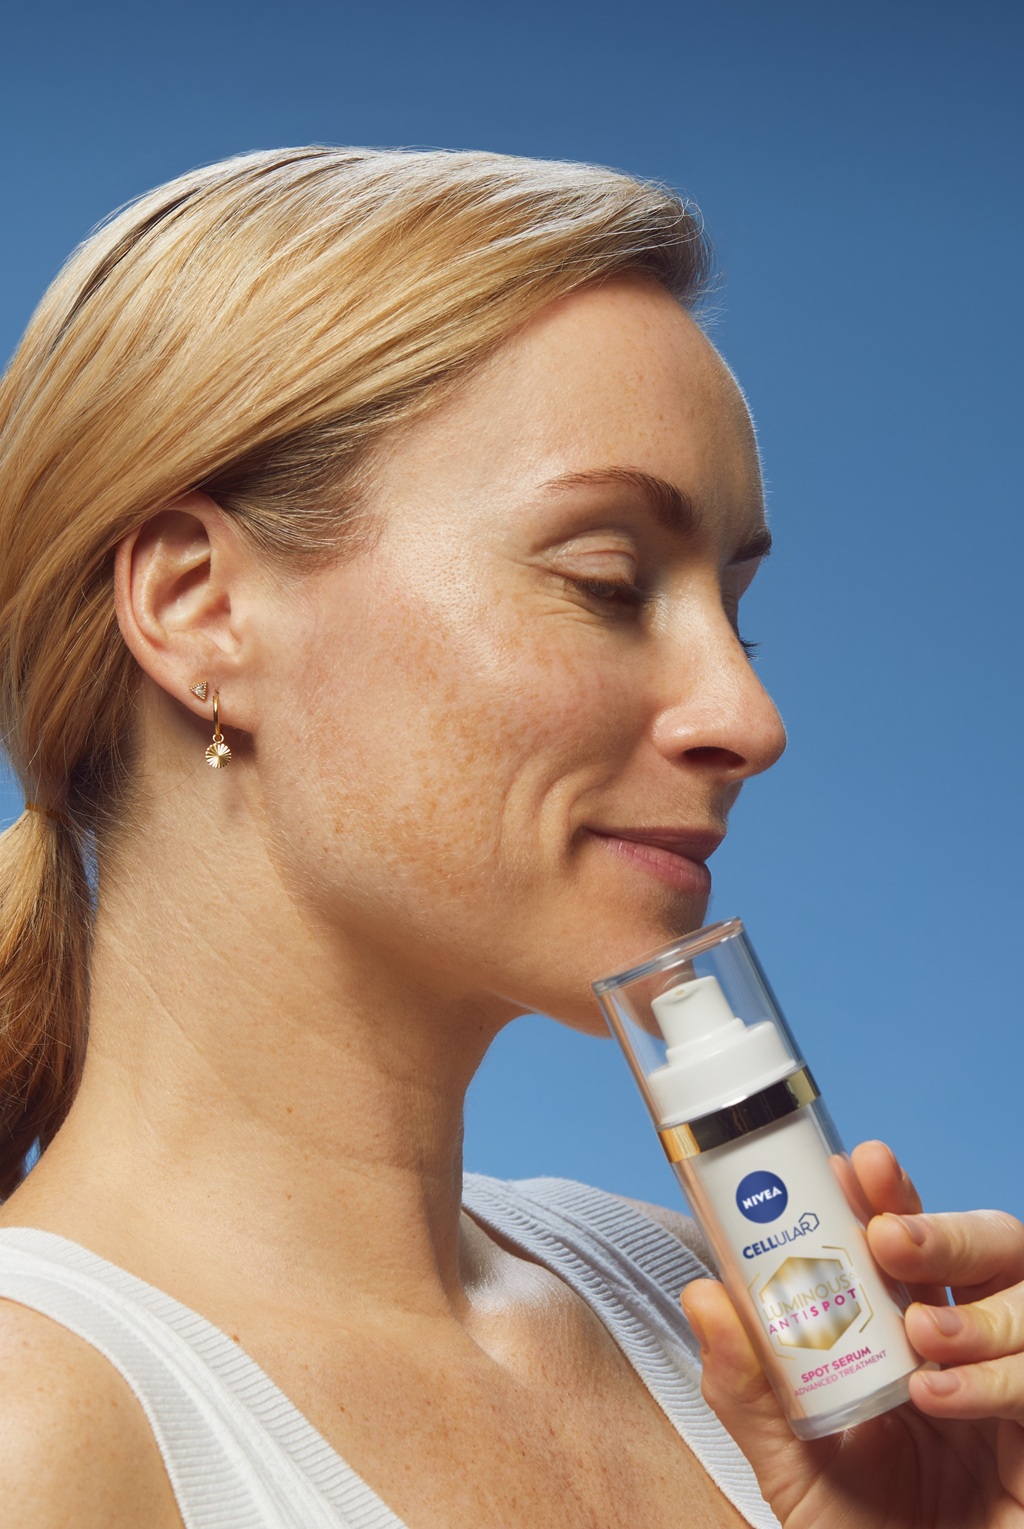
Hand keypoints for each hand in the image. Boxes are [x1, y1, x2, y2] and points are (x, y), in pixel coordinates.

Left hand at [680, 1141, 1023, 1527]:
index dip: (889, 1197)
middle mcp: (970, 1353)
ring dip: (974, 1302)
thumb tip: (701, 1294)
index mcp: (908, 1340)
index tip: (852, 1166)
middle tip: (886, 1232)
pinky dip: (996, 1378)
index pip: (911, 1245)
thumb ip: (746, 1391)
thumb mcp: (788, 1467)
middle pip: (989, 1247)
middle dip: (941, 1225)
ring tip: (918, 1332)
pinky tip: (938, 1395)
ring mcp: (1013, 1395)